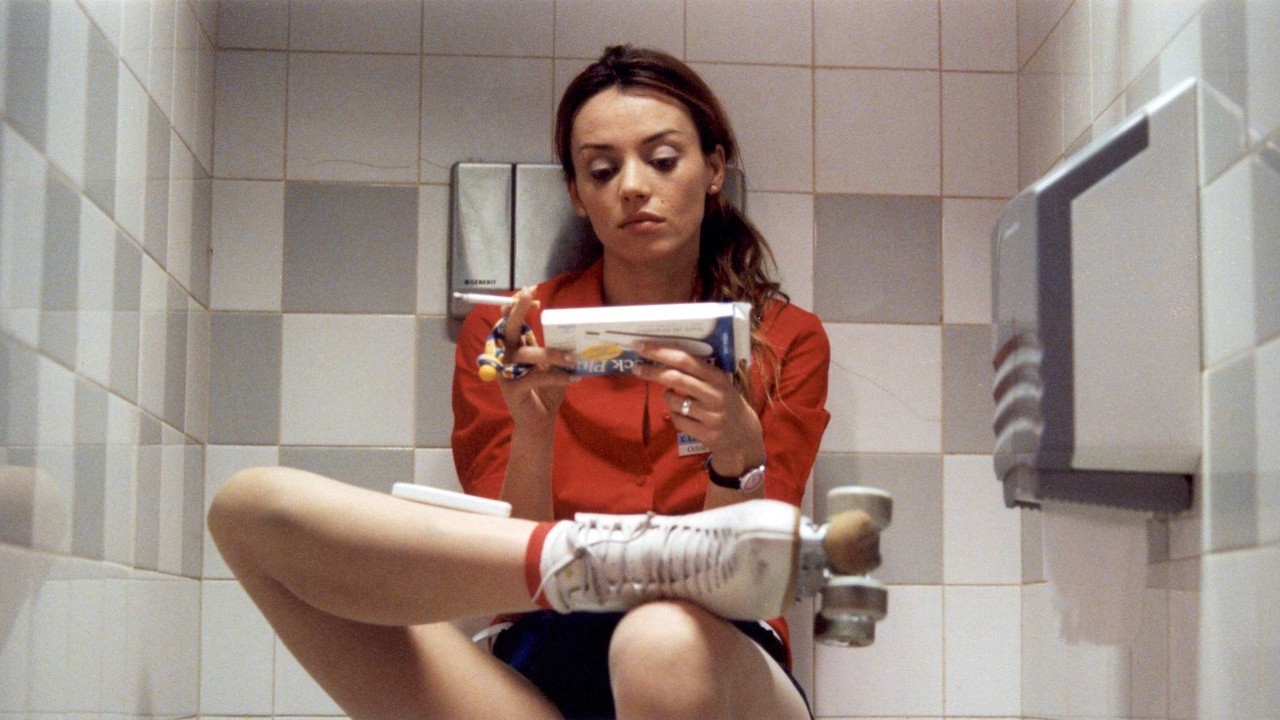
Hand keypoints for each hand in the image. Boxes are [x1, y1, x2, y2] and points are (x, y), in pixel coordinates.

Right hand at [493, 287, 575, 430]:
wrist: (541, 421)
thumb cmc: (547, 391)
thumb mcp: (555, 366)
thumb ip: (557, 349)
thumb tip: (574, 331)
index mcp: (517, 348)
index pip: (512, 321)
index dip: (517, 305)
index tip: (530, 289)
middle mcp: (508, 357)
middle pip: (508, 329)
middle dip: (518, 310)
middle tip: (528, 294)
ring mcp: (506, 373)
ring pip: (525, 354)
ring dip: (550, 355)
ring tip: (573, 360)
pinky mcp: (511, 389)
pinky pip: (534, 377)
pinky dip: (556, 378)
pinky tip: (573, 380)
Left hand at [631, 341, 764, 475]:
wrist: (743, 436)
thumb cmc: (725, 402)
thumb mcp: (719, 383)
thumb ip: (698, 371)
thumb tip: (662, 355)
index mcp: (718, 377)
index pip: (686, 359)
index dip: (661, 351)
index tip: (641, 345)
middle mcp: (715, 394)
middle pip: (676, 378)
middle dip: (652, 371)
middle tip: (637, 367)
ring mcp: (711, 416)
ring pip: (673, 401)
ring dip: (668, 397)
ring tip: (676, 397)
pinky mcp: (706, 434)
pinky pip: (677, 420)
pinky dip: (675, 416)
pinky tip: (686, 415)